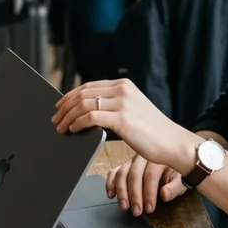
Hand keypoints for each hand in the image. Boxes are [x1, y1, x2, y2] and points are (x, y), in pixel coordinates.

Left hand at [53, 79, 195, 173]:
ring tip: (61, 128)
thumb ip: (114, 105)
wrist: (172, 142)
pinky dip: (78, 123)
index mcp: (124, 85)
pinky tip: (73, 130)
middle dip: (65, 107)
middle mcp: (122, 90)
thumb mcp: (133, 110)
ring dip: (68, 117)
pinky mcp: (122, 119)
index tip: (59, 106)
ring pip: (84, 104)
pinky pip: (91, 117)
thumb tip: (88, 111)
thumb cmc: (152, 132)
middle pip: (83, 93)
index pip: (88, 86)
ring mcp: (123, 103)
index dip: (70, 96)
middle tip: (55, 119)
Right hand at [106, 156, 186, 215]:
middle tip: (136, 211)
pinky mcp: (125, 166)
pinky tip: (111, 195)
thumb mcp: (181, 182)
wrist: (174, 164)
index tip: (149, 208)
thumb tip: (164, 194)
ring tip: (124, 206)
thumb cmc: (177, 174)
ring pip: (122, 172)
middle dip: (134, 194)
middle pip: (134, 173)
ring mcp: (133, 161)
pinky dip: (110, 183)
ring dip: (121, 191)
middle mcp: (144, 157)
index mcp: (160, 158)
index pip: (151, 174)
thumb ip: (174, 188)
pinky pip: (114, 172)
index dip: (149, 193)